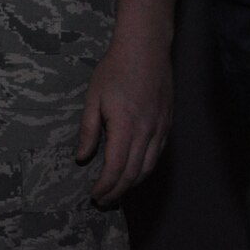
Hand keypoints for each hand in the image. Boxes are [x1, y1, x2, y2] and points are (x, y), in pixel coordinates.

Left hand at [74, 32, 172, 204]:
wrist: (145, 48)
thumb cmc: (116, 69)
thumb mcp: (93, 97)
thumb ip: (88, 130)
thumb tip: (82, 156)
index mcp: (125, 126)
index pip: (116, 168)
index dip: (105, 186)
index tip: (94, 194)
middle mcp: (146, 131)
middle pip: (133, 174)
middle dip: (117, 191)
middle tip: (104, 201)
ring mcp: (160, 128)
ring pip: (148, 167)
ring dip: (132, 184)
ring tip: (118, 192)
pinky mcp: (167, 123)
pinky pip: (157, 154)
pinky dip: (145, 169)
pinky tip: (134, 172)